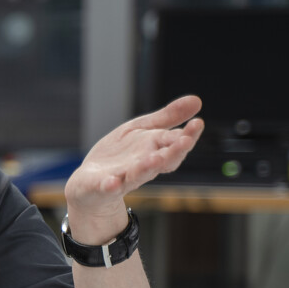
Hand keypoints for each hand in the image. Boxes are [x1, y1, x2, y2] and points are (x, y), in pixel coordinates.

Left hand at [64, 96, 203, 241]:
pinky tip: (112, 182)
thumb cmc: (120, 155)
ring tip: (155, 159)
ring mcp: (122, 178)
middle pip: (163, 161)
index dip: (188, 135)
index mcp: (155, 151)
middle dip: (174, 152)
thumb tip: (198, 100)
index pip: (175, 144)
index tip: (198, 123)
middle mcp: (143, 167)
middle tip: (186, 141)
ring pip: (138, 175)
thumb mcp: (141, 129)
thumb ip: (166, 118)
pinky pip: (107, 187)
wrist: (90, 182)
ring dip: (147, 168)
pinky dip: (110, 186)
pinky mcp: (101, 187)